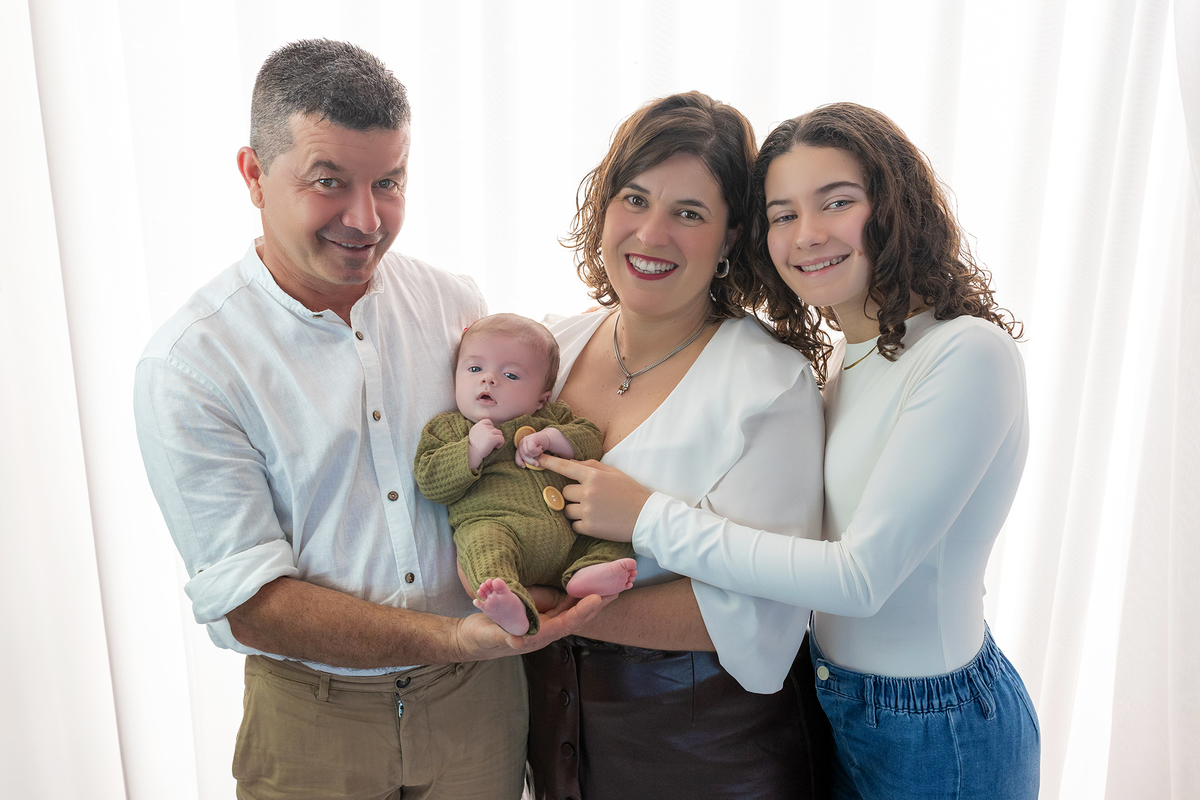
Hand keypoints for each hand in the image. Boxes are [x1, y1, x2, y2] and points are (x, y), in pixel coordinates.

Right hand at [452, 592, 611, 658]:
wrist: (470, 638)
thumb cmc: (480, 638)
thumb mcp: (489, 635)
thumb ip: (503, 636)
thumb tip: (517, 641)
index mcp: (538, 637)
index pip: (566, 624)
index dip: (582, 612)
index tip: (597, 598)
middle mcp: (546, 630)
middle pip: (577, 616)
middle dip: (597, 603)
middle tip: (618, 588)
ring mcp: (544, 621)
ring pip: (573, 608)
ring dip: (591, 596)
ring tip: (611, 582)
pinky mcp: (539, 612)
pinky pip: (562, 603)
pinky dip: (575, 593)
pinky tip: (586, 581)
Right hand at [467, 419, 503, 470]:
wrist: (471, 453)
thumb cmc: (473, 446)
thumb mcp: (474, 433)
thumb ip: (480, 429)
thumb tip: (490, 427)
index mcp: (478, 425)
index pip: (489, 421)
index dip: (490, 428)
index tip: (488, 436)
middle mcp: (484, 427)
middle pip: (495, 428)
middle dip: (494, 435)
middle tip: (489, 443)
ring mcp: (488, 432)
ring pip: (499, 433)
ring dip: (497, 439)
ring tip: (492, 445)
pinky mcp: (493, 438)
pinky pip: (502, 438)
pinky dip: (500, 444)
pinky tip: (495, 447)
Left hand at [516, 429, 548, 467]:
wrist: (548, 438)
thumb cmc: (540, 447)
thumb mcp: (533, 455)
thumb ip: (528, 459)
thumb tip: (525, 465)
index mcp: (521, 448)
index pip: (517, 456)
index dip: (519, 462)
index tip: (524, 466)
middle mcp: (522, 443)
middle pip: (523, 455)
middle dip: (530, 461)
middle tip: (537, 462)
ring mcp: (525, 440)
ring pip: (527, 453)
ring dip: (535, 454)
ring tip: (539, 451)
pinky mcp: (530, 438)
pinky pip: (531, 449)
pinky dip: (537, 450)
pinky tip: (540, 447)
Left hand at [536, 455, 650, 542]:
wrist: (646, 517)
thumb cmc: (631, 493)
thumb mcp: (615, 473)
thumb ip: (593, 466)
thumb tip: (575, 463)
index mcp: (594, 476)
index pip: (565, 467)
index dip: (549, 462)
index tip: (536, 459)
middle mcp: (588, 492)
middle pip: (565, 492)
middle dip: (573, 495)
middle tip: (591, 499)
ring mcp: (587, 510)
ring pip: (567, 509)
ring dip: (576, 510)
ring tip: (595, 511)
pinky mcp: (589, 527)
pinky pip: (573, 525)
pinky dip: (581, 524)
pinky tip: (596, 522)